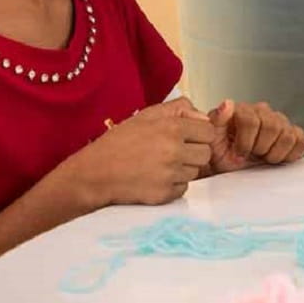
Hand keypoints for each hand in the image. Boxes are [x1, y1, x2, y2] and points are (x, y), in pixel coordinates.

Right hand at [65, 98, 212, 207]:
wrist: (94, 173)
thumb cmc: (119, 142)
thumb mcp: (146, 115)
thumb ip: (178, 108)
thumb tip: (202, 115)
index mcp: (172, 128)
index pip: (209, 131)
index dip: (199, 134)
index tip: (188, 137)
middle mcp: (174, 151)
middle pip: (206, 153)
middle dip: (194, 153)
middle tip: (174, 153)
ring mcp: (170, 174)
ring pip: (195, 172)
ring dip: (183, 169)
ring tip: (161, 165)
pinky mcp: (164, 194)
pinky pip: (183, 188)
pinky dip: (174, 185)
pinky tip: (156, 178)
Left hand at [205, 99, 303, 173]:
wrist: (230, 167)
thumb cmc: (220, 154)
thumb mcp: (212, 139)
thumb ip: (217, 120)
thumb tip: (227, 104)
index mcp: (243, 110)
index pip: (251, 120)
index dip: (245, 142)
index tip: (238, 154)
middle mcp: (263, 112)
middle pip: (272, 127)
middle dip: (260, 148)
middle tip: (251, 156)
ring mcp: (279, 122)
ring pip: (288, 135)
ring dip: (275, 153)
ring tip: (263, 157)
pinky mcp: (292, 134)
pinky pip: (300, 140)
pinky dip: (291, 153)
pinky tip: (277, 157)